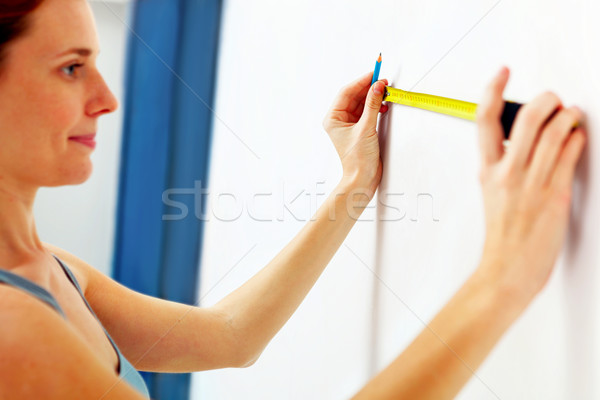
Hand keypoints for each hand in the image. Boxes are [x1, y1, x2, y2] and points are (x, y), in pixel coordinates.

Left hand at [322, 71, 388, 199]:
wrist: (362, 178)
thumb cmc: (357, 159)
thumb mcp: (366, 128)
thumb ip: (373, 105)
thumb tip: (377, 87)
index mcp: (333, 118)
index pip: (346, 93)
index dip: (361, 82)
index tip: (374, 74)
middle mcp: (339, 120)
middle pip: (354, 96)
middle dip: (369, 88)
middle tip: (383, 82)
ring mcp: (349, 124)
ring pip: (361, 103)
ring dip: (373, 97)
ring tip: (385, 92)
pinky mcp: (359, 129)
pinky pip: (366, 112)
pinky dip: (375, 107)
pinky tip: (383, 105)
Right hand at [475, 66, 585, 299]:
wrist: (507, 268)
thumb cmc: (502, 235)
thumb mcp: (492, 194)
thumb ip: (503, 165)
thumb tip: (522, 140)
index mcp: (488, 170)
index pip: (484, 120)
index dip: (493, 90)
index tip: (502, 72)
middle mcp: (507, 172)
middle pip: (526, 119)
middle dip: (545, 100)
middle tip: (552, 98)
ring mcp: (530, 183)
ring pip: (552, 133)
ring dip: (567, 116)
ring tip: (571, 115)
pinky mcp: (554, 195)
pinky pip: (568, 155)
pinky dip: (576, 139)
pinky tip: (577, 137)